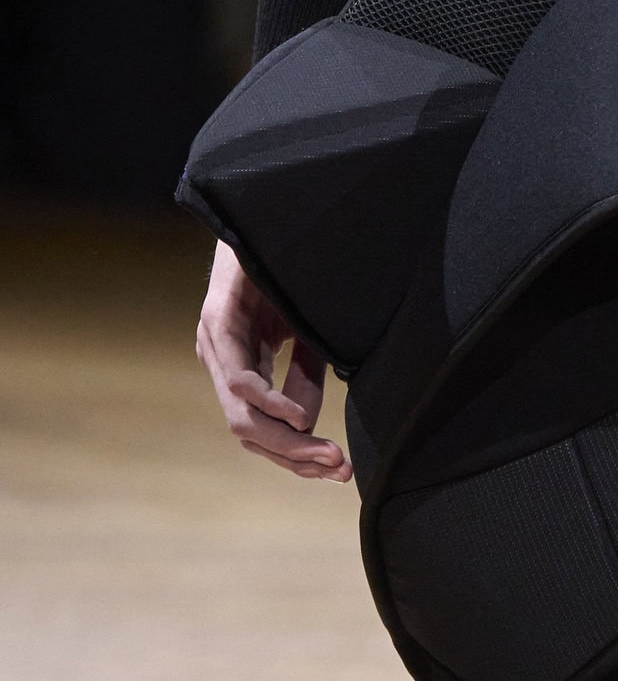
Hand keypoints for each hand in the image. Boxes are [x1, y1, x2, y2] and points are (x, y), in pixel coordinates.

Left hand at [195, 240, 350, 479]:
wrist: (267, 211)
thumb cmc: (287, 269)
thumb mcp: (304, 332)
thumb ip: (304, 377)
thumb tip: (307, 427)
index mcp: (240, 366)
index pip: (261, 431)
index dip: (298, 456)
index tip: (339, 469)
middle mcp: (221, 362)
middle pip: (250, 434)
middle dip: (296, 458)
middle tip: (338, 469)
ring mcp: (215, 344)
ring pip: (241, 416)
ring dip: (285, 442)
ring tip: (325, 453)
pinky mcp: (218, 321)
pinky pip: (240, 377)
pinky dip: (269, 402)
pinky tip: (296, 416)